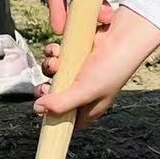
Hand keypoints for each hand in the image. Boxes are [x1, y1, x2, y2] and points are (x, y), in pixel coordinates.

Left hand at [33, 6, 159, 127]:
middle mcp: (82, 91)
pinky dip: (52, 53)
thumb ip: (61, 104)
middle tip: (45, 88)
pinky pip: (55, 56)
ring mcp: (77, 72)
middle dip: (46, 92)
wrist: (122, 37)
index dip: (52, 118)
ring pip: (52, 75)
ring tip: (55, 63)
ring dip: (49, 68)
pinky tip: (56, 51)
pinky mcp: (73, 54)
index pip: (67, 121)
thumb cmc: (110, 70)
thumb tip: (37, 109)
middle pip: (55, 98)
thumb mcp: (85, 92)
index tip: (41, 112)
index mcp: (89, 107)